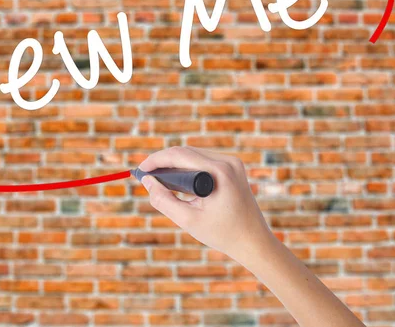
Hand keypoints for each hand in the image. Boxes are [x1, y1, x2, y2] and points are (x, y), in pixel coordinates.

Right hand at [138, 146, 272, 262]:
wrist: (254, 242)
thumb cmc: (222, 234)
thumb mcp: (187, 220)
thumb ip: (163, 200)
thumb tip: (146, 182)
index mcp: (218, 171)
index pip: (179, 155)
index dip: (156, 160)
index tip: (140, 170)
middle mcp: (228, 161)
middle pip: (186, 152)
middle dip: (163, 161)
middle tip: (146, 176)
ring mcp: (233, 163)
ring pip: (194, 154)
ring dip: (175, 163)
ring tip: (158, 178)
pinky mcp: (234, 168)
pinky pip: (204, 161)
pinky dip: (188, 167)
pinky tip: (176, 179)